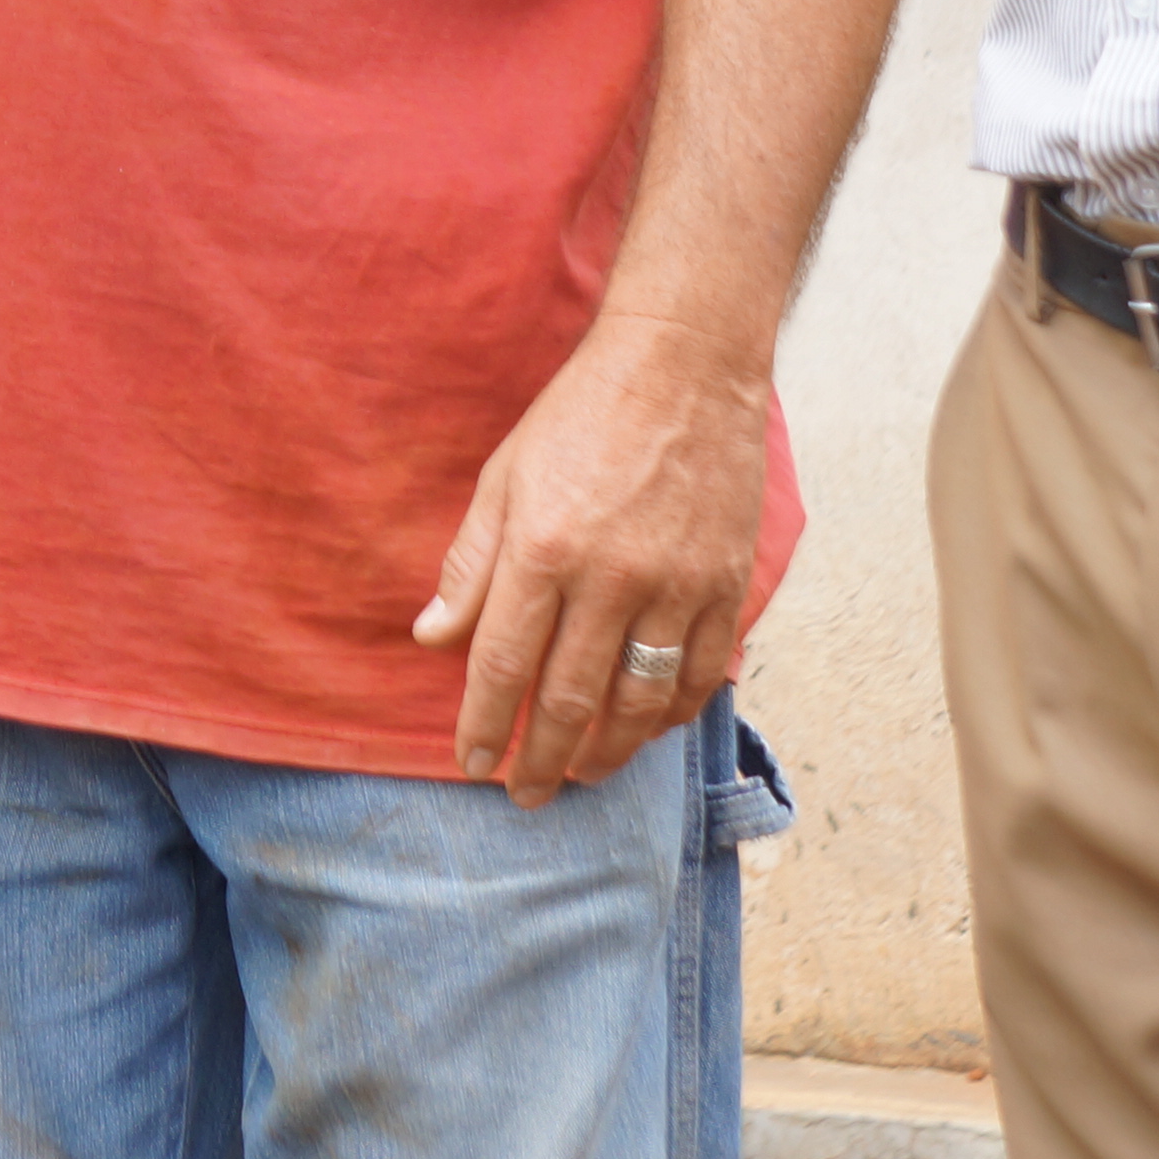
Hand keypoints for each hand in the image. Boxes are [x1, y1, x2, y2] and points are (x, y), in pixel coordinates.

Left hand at [411, 311, 771, 804]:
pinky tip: (647, 729)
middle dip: (539, 760)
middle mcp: (610, 576)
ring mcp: (676, 584)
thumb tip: (433, 637)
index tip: (469, 762)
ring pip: (639, 701)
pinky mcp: (726, 583)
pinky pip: (700, 674)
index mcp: (542, 548)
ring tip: (582, 773)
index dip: (483, 725)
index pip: (503, 665)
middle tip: (524, 795)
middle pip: (568, 699)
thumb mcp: (503, 476)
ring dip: (607, 752)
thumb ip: (470, 563)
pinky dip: (672, 713)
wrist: (683, 363)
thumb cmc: (580, 415)